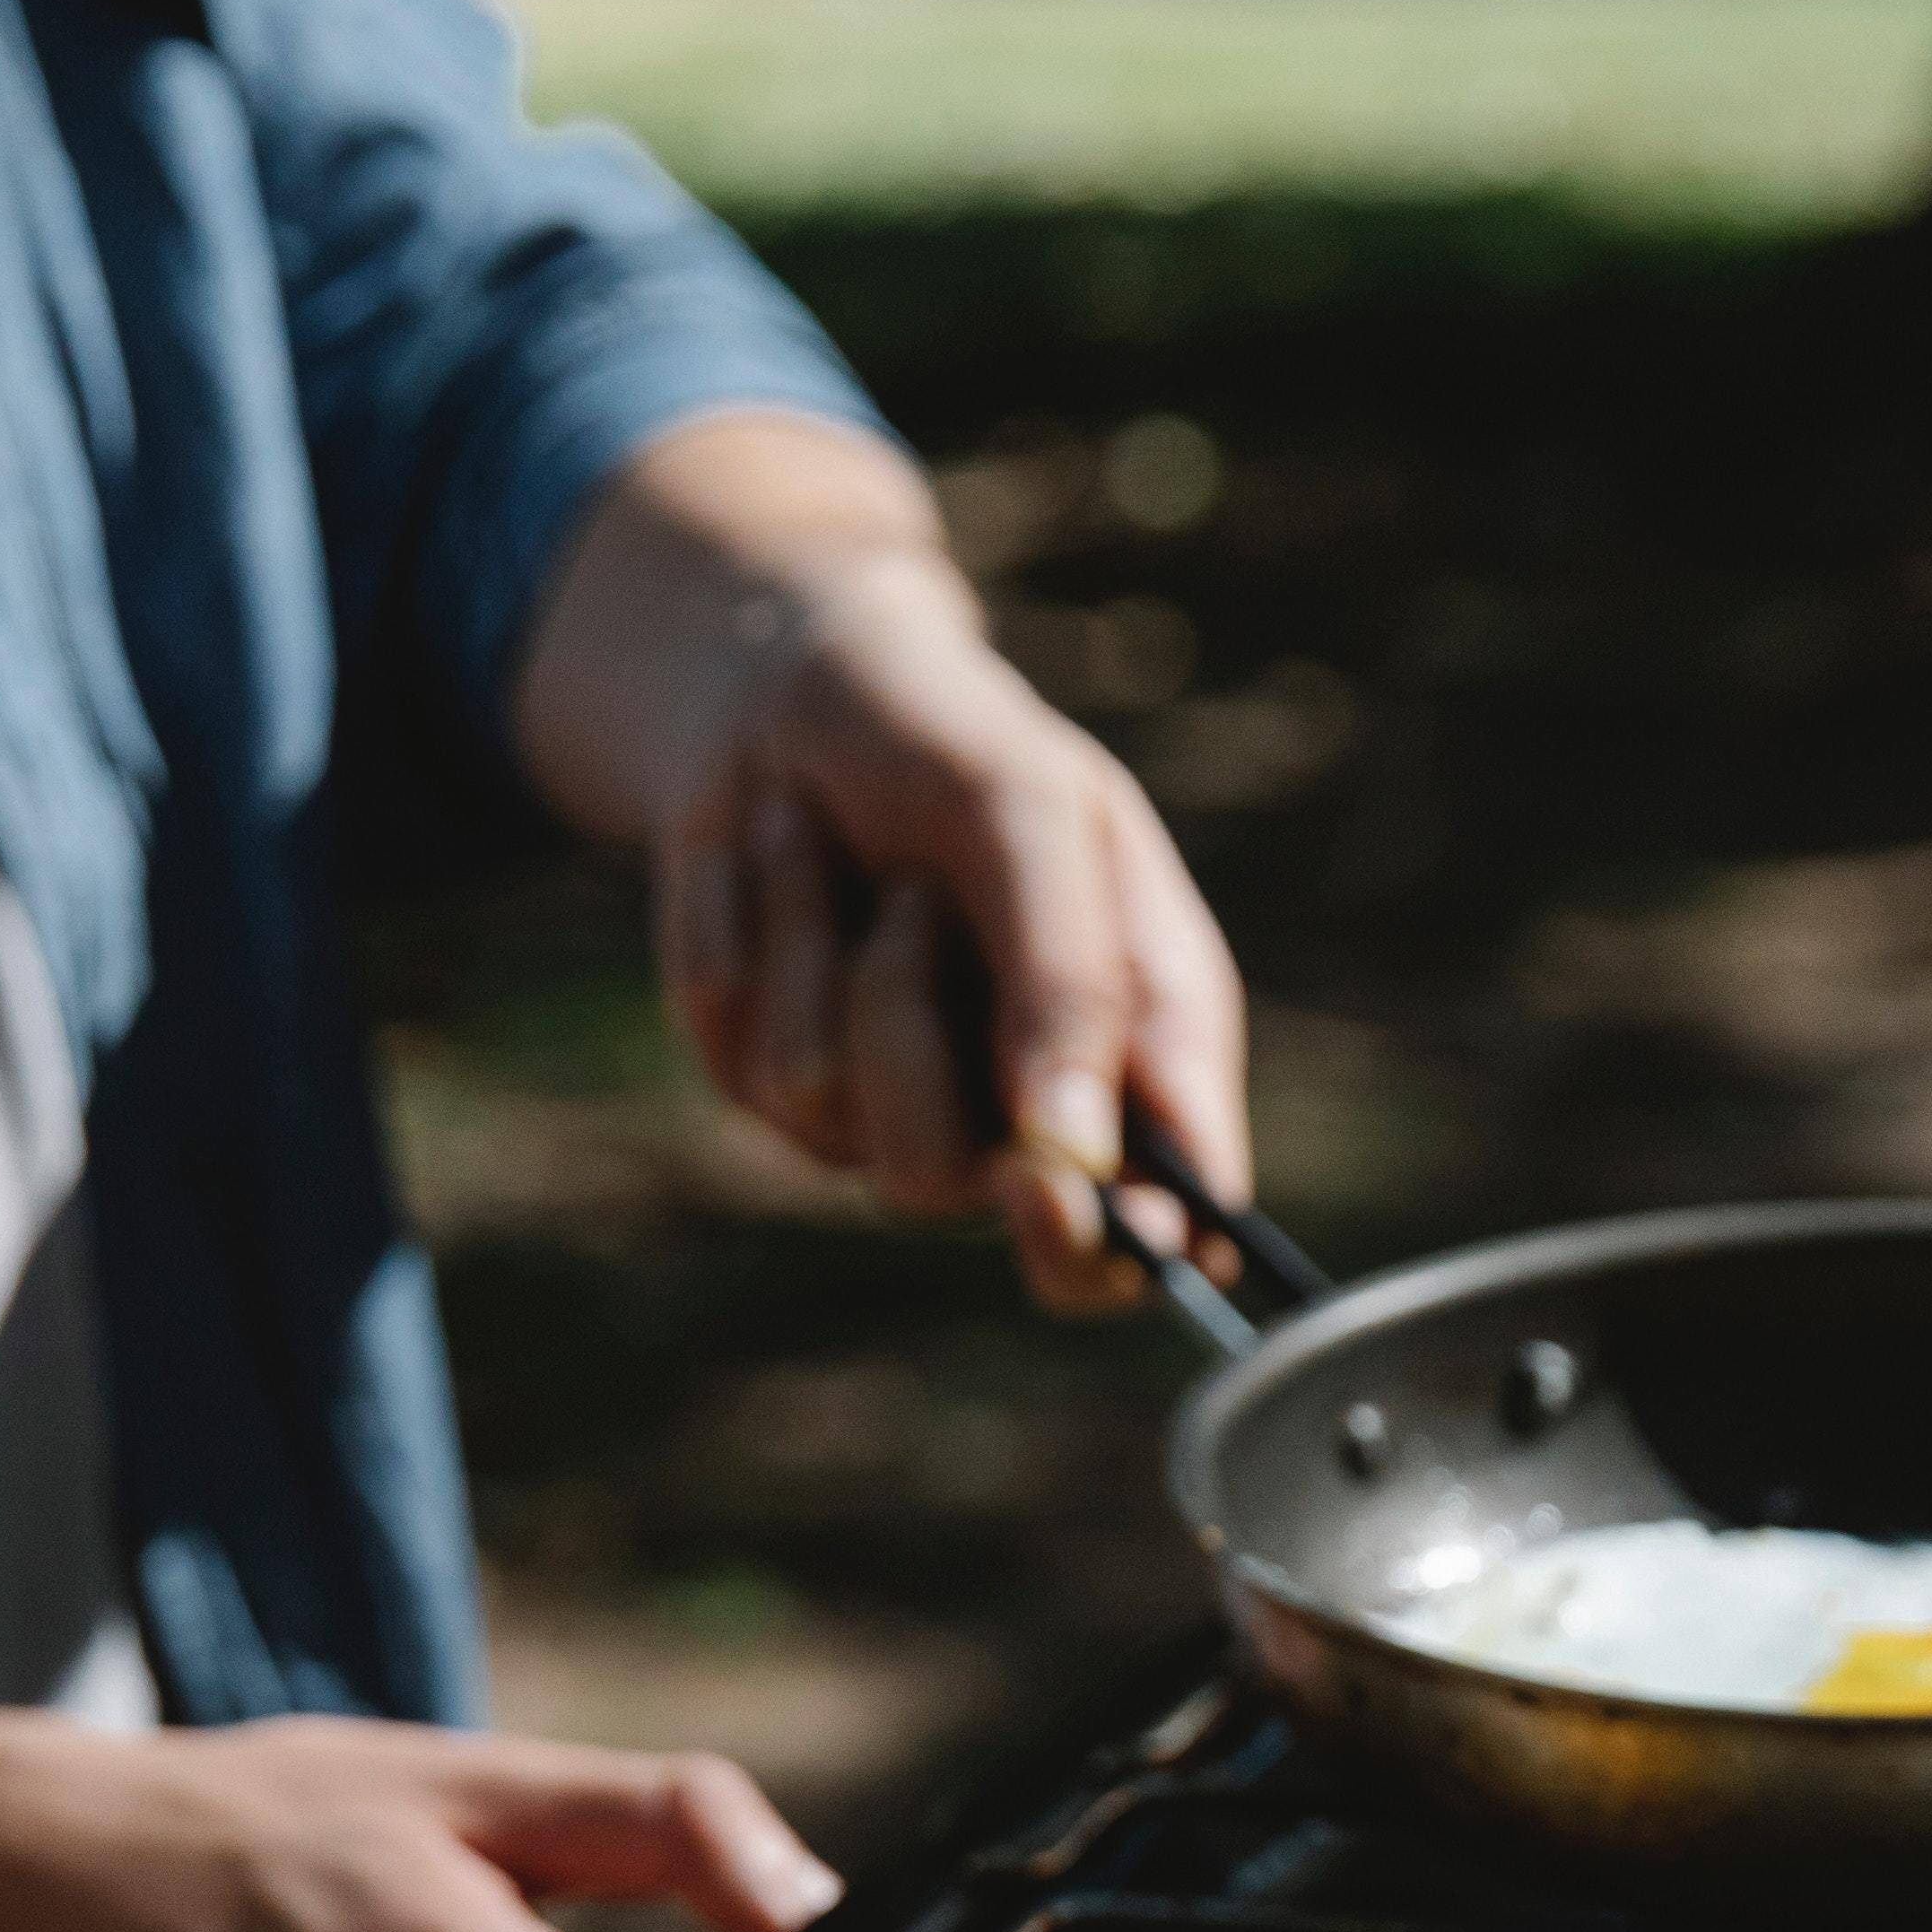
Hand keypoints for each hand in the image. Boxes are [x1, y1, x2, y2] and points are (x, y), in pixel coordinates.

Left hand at [516, 413, 1253, 1316]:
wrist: (789, 686)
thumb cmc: (955, 741)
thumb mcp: (1038, 810)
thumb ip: (1072, 976)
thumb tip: (1070, 1155)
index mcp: (1138, 1057)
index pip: (1171, 1226)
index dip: (1134, 1245)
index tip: (1070, 1196)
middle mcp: (1027, 1118)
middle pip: (1013, 1224)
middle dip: (947, 1078)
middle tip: (918, 941)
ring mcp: (894, 1117)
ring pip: (868, 1129)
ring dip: (861, 966)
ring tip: (878, 868)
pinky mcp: (774, 1092)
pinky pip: (759, 1061)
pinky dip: (770, 934)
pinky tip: (784, 866)